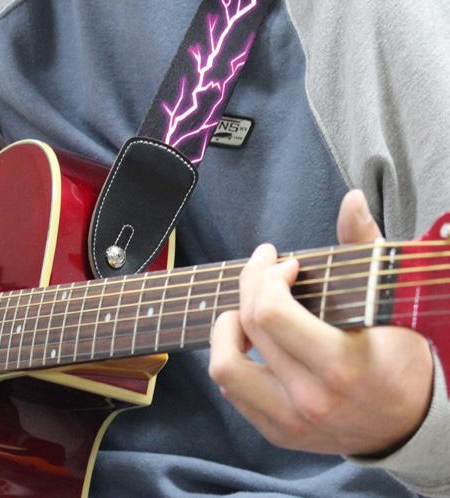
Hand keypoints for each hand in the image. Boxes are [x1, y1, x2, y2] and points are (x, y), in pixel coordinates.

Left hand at [209, 190, 433, 454]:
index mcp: (340, 366)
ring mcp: (289, 421)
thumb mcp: (391, 302)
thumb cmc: (399, 357)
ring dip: (227, 328)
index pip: (270, 313)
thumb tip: (351, 199)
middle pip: (245, 328)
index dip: (265, 276)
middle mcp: (309, 399)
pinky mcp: (277, 433)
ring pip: (224, 367)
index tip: (282, 262)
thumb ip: (366, 248)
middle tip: (264, 270)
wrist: (407, 426)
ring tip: (248, 311)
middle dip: (248, 285)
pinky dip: (234, 355)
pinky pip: (232, 390)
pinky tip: (254, 341)